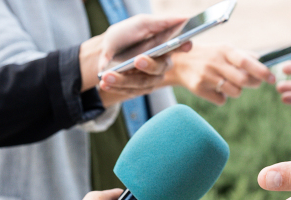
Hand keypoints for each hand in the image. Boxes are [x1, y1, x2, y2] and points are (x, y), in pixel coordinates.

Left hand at [78, 14, 192, 105]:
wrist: (105, 50)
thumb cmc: (126, 34)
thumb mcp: (141, 24)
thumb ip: (161, 22)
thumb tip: (184, 18)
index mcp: (165, 46)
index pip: (179, 46)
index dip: (184, 46)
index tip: (186, 44)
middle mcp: (161, 64)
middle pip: (160, 68)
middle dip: (149, 65)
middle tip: (137, 60)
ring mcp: (150, 78)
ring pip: (143, 82)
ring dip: (124, 80)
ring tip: (107, 76)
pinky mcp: (139, 88)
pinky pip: (130, 91)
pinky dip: (116, 87)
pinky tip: (104, 83)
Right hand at [165, 44, 274, 104]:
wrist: (180, 63)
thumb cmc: (209, 56)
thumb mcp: (224, 50)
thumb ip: (244, 55)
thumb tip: (262, 61)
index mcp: (224, 50)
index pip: (245, 62)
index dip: (261, 71)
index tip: (272, 78)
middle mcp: (215, 62)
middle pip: (242, 81)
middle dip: (253, 84)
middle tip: (253, 83)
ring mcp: (206, 76)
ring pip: (234, 92)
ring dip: (236, 91)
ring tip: (227, 83)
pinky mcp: (199, 88)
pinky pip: (221, 100)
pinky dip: (222, 97)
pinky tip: (214, 89)